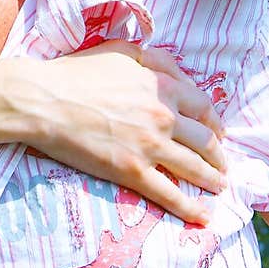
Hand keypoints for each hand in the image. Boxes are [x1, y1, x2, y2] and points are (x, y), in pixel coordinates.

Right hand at [14, 40, 225, 222]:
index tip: (219, 134)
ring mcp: (151, 146)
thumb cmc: (77, 72)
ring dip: (212, 181)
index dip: (216, 123)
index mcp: (163, 86)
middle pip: (206, 141)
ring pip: (194, 168)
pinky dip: (190, 208)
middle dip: (219, 157)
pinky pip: (170, 194)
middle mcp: (164, 116)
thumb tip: (177, 73)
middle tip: (222, 166)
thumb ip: (155, 60)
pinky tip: (203, 216)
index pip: (204, 108)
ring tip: (220, 188)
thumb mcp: (122, 51)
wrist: (45, 101)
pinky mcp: (133, 172)